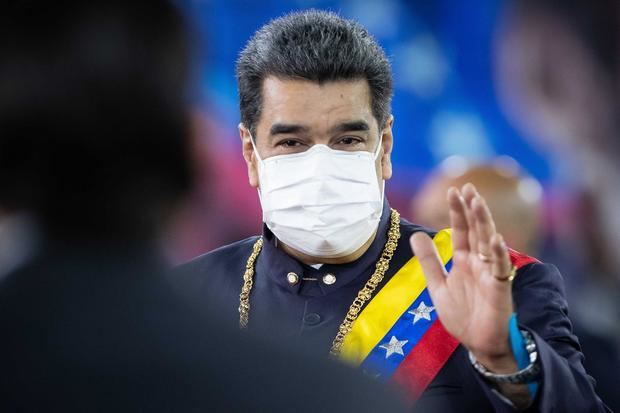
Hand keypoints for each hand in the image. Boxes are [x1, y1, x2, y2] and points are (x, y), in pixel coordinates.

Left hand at [410, 183, 516, 372]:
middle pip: (476, 230)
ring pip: (488, 242)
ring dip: (484, 222)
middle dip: (471, 209)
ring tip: (478, 203)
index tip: (453, 190)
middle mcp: (479, 262)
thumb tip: (416, 235)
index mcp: (464, 260)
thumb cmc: (462, 315)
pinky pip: (499, 267)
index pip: (461, 230)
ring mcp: (490, 273)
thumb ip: (429, 261)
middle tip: (467, 187)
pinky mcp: (499, 287)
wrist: (477, 343)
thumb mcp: (437, 286)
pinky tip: (494, 239)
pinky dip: (497, 253)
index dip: (458, 211)